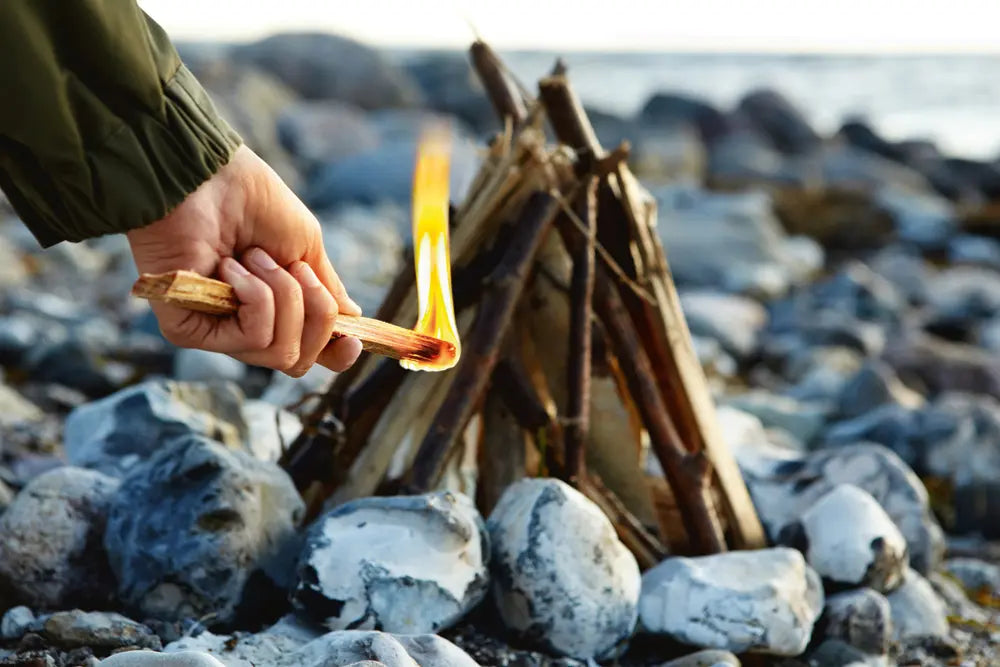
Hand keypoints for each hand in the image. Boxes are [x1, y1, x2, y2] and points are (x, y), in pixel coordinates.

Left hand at [127, 145, 362, 376]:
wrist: (210, 178)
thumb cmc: (254, 201)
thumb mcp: (306, 245)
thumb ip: (326, 288)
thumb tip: (352, 318)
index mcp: (274, 309)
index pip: (308, 352)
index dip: (336, 354)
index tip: (352, 339)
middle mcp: (244, 326)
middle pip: (300, 360)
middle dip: (315, 313)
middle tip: (297, 269)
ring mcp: (216, 332)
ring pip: (281, 351)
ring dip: (284, 296)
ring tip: (255, 256)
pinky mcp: (189, 331)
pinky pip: (253, 338)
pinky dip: (256, 298)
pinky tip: (229, 267)